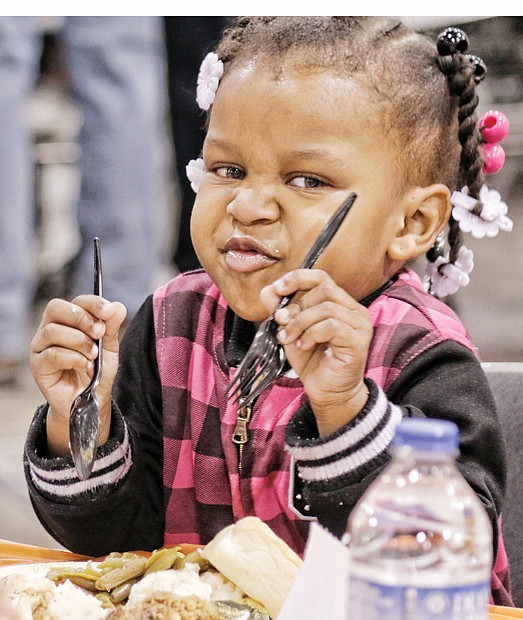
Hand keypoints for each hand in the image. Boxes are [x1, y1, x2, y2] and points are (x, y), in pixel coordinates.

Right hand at [30, 295, 126, 454]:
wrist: (90, 401)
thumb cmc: (97, 372)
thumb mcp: (109, 348)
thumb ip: (111, 327)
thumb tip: (117, 306)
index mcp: (69, 320)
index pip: (76, 301)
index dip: (92, 303)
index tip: (108, 311)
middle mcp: (50, 328)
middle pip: (56, 308)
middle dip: (82, 318)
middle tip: (99, 333)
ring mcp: (40, 346)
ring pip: (53, 331)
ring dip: (79, 342)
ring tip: (93, 356)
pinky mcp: (37, 365)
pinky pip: (52, 354)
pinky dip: (74, 359)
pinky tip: (85, 367)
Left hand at [260, 269, 371, 434]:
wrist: (326, 392)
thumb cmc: (312, 361)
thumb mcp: (290, 331)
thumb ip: (281, 310)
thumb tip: (267, 291)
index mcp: (340, 303)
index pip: (321, 278)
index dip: (297, 279)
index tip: (276, 290)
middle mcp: (354, 310)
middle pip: (324, 289)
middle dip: (296, 305)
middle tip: (281, 323)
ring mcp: (360, 325)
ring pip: (326, 307)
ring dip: (300, 322)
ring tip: (289, 338)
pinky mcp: (359, 341)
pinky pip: (332, 326)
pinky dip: (311, 334)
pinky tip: (303, 346)